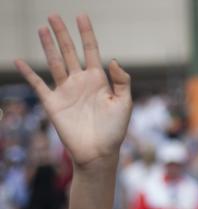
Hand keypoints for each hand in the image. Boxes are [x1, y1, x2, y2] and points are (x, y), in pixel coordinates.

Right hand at [14, 14, 131, 169]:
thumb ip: (122, 81)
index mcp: (98, 80)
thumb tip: (113, 60)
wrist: (99, 152)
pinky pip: (38, 85)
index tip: (81, 16)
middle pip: (69, 52)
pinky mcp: (53, 103)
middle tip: (54, 15)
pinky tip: (20, 61)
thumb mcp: (124, 103)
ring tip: (42, 28)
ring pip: (54, 62)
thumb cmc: (115, 130)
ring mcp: (65, 91)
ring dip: (48, 46)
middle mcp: (80, 82)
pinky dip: (29, 73)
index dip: (86, 34)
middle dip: (62, 34)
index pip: (91, 51)